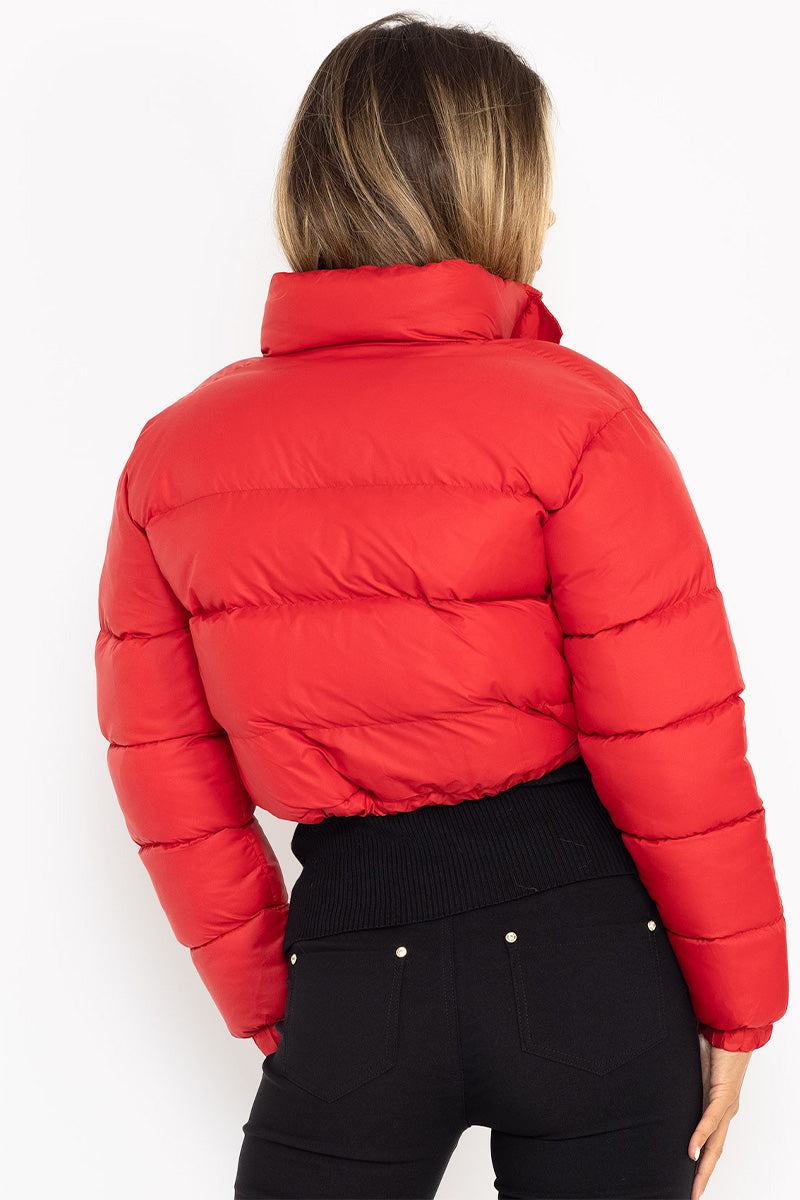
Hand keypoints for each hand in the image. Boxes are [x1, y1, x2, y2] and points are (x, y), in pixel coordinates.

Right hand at [689, 1035, 750, 1197]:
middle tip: (693, 1195)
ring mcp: (726, 1104)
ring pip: (715, 1143)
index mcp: (718, 1106)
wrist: (730, 1027)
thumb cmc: (712, 1042)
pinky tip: (692, 1149)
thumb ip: (682, 1082)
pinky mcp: (724, 1094)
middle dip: (704, 1176)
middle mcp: (725, 1110)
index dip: (702, 1162)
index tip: (691, 1178)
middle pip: (715, 1150)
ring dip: (704, 1166)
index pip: (711, 1141)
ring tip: (694, 1186)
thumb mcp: (691, 1069)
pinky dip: (701, 1135)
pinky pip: (711, 1119)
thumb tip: (660, 1086)